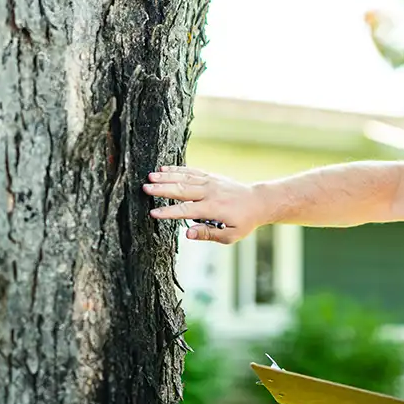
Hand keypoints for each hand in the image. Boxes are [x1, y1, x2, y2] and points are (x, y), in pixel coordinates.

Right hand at [142, 166, 264, 243]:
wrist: (258, 201)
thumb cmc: (244, 221)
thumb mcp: (230, 235)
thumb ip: (208, 234)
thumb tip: (187, 234)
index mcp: (213, 208)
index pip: (186, 210)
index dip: (169, 212)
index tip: (153, 213)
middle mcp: (210, 192)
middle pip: (182, 190)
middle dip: (162, 189)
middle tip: (144, 188)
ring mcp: (210, 182)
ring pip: (185, 178)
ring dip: (166, 177)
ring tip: (150, 176)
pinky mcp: (211, 176)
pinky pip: (192, 171)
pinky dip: (177, 169)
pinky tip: (164, 168)